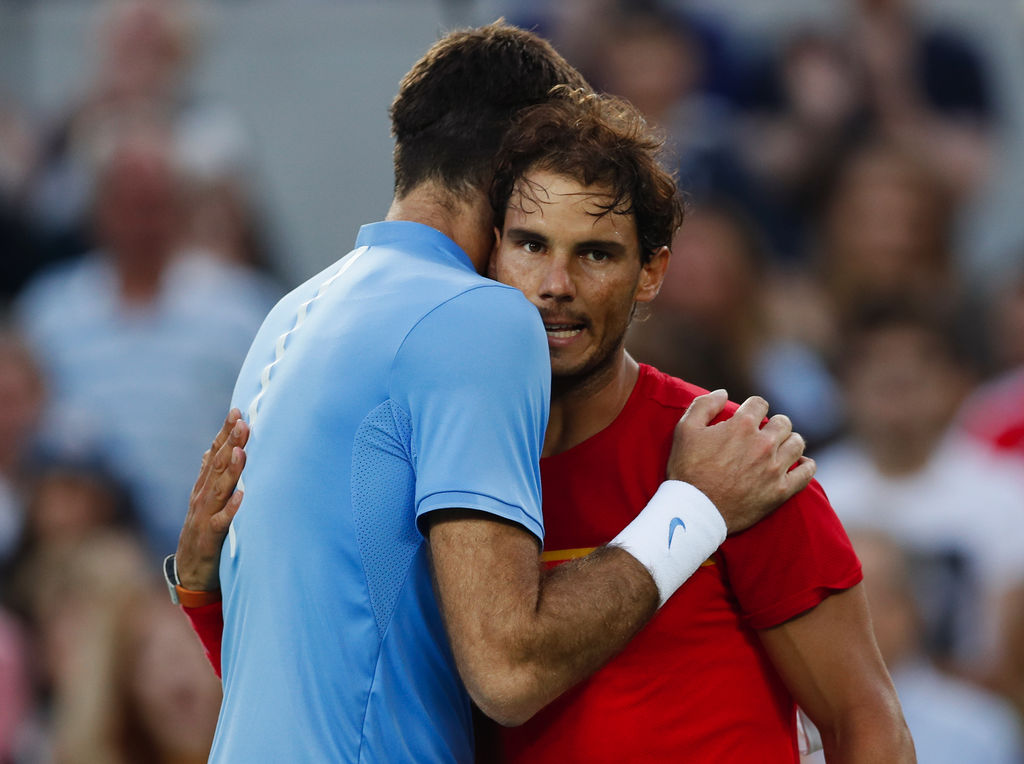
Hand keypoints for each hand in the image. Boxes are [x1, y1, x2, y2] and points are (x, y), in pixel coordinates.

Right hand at [176, 409, 248, 589]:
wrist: (189, 572)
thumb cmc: (205, 532)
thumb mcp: (208, 500)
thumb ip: (214, 475)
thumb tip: (219, 446)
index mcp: (204, 486)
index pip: (215, 453)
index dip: (225, 432)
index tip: (237, 410)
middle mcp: (203, 496)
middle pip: (218, 465)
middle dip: (231, 442)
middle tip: (243, 421)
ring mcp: (204, 516)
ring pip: (219, 489)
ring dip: (231, 469)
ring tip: (242, 450)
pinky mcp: (209, 538)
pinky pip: (221, 522)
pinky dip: (232, 508)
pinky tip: (242, 496)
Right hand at [667, 390, 814, 534]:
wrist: (694, 511)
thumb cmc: (686, 470)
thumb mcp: (685, 430)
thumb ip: (704, 405)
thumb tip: (722, 393)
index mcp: (741, 426)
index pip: (760, 403)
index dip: (753, 408)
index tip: (749, 416)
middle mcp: (763, 444)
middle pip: (783, 422)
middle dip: (773, 424)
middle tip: (763, 434)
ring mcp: (775, 468)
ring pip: (797, 443)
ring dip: (789, 442)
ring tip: (779, 448)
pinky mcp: (781, 491)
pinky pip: (807, 472)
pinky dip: (805, 465)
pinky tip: (798, 464)